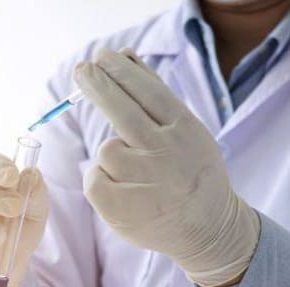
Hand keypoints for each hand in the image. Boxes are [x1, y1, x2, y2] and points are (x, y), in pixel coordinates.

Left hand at [74, 48, 259, 286]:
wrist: (208, 229)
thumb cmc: (190, 171)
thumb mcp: (185, 130)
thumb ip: (154, 94)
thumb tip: (124, 54)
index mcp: (184, 130)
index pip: (147, 92)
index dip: (121, 71)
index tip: (102, 55)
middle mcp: (167, 153)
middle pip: (122, 112)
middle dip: (99, 86)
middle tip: (82, 69)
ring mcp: (146, 182)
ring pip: (107, 150)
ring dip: (112, 155)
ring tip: (134, 171)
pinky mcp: (124, 208)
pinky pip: (94, 179)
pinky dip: (100, 180)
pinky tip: (122, 189)